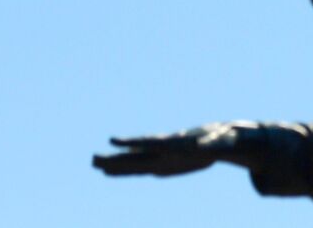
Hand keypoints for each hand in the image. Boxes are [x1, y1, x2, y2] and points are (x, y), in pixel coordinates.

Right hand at [93, 121, 271, 176]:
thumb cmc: (218, 140)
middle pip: (135, 155)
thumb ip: (208, 146)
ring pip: (133, 162)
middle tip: (92, 159)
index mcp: (173, 144)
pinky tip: (110, 171)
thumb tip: (203, 147)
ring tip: (95, 164)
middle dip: (115, 159)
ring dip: (115, 165)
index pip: (148, 143)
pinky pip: (140, 169)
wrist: (220, 141)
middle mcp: (163, 150)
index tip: (112, 140)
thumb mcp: (215, 144)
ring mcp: (160, 157)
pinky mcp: (162, 164)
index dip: (131, 142)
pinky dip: (125, 170)